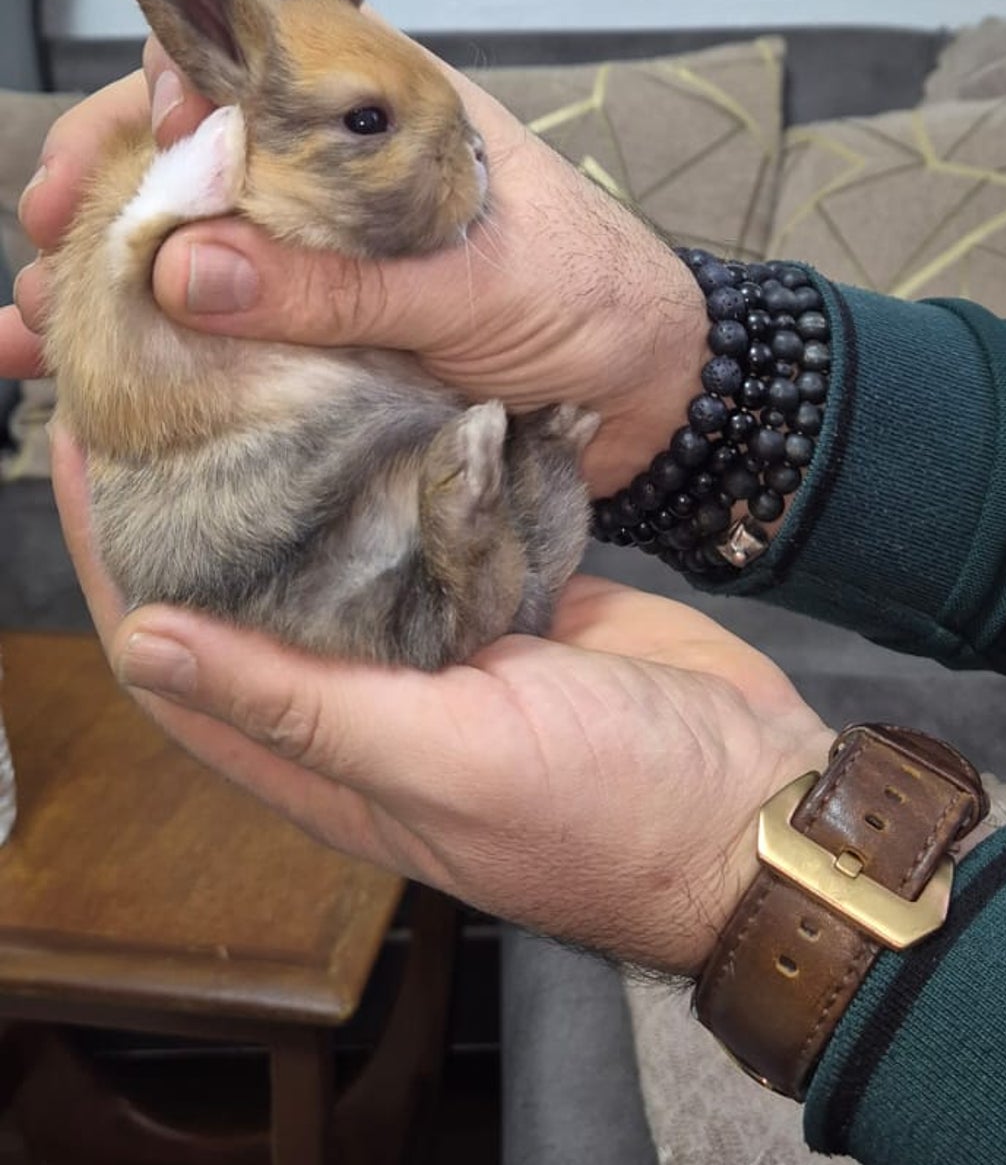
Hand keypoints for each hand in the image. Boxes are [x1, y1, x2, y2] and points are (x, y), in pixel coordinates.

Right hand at [4, 0, 704, 495]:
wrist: (668, 401)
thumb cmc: (602, 303)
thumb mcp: (474, 288)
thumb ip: (337, 281)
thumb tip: (184, 270)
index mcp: (388, 104)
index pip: (253, 40)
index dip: (171, 77)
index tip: (125, 147)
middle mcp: (342, 162)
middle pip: (193, 140)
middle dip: (108, 182)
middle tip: (41, 235)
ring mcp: (328, 245)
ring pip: (190, 231)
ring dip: (105, 267)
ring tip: (32, 319)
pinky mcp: (326, 324)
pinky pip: (221, 317)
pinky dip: (148, 338)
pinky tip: (80, 375)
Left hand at [52, 426, 832, 974]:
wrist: (763, 811)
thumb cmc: (611, 815)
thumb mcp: (447, 762)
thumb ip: (302, 706)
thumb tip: (147, 640)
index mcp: (324, 752)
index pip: (174, 647)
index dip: (115, 555)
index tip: (84, 442)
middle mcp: (367, 691)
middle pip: (248, 578)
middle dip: (198, 483)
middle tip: (170, 366)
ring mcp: (444, 637)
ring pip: (341, 532)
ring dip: (299, 456)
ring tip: (264, 349)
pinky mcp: (514, 591)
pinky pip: (440, 513)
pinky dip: (412, 451)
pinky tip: (392, 374)